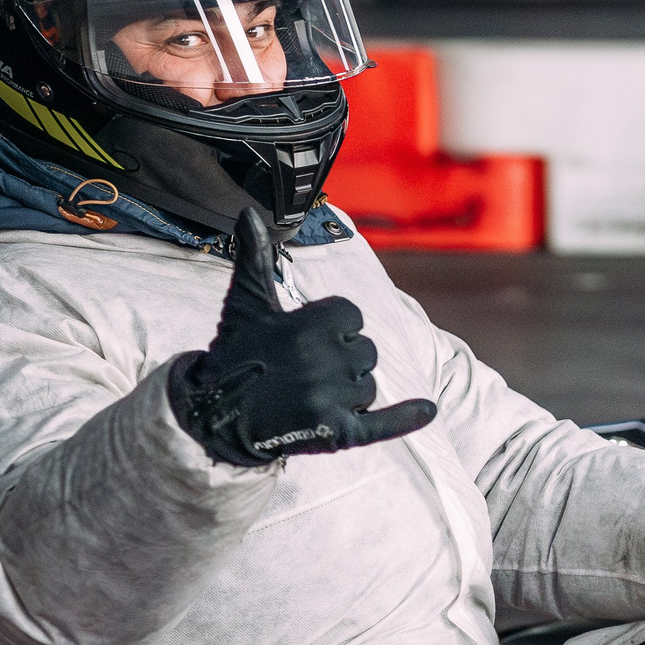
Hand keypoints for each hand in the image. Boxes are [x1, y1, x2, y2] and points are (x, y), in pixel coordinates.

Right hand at [169, 211, 437, 466]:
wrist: (215, 411)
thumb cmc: (237, 351)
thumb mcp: (247, 302)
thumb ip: (256, 257)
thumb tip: (250, 212)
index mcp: (311, 325)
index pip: (353, 318)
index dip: (334, 328)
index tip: (305, 339)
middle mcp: (324, 360)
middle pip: (365, 353)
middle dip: (342, 361)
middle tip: (304, 371)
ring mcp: (329, 398)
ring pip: (368, 387)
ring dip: (348, 392)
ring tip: (308, 396)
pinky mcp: (334, 432)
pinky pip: (381, 424)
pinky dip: (406, 418)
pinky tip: (429, 410)